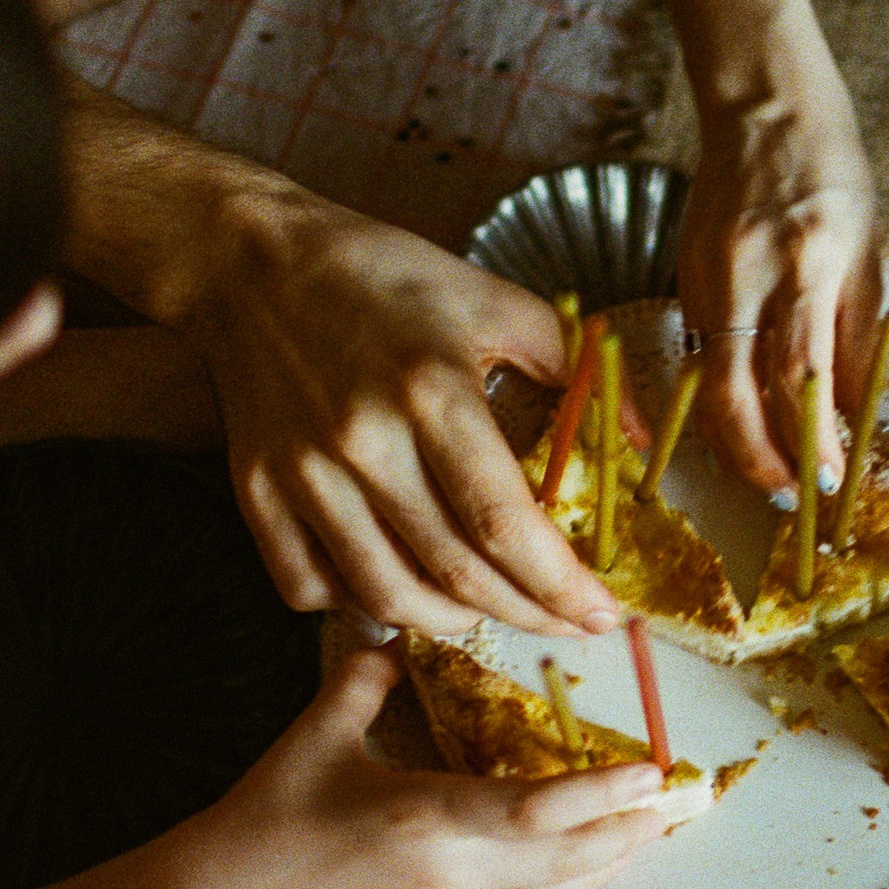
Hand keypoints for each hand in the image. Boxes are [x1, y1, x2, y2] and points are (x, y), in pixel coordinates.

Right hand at [153, 647, 672, 888]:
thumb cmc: (259, 817)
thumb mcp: (315, 733)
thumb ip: (365, 678)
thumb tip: (394, 630)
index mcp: (426, 814)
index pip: (537, 804)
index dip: (602, 791)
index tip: (653, 772)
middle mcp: (446, 879)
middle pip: (559, 856)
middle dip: (623, 830)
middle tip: (676, 806)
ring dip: (598, 876)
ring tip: (643, 847)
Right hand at [190, 188, 624, 634]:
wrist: (250, 262)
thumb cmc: (381, 276)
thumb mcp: (491, 299)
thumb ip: (573, 367)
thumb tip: (638, 438)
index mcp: (431, 391)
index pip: (504, 522)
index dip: (559, 585)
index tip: (601, 613)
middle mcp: (364, 443)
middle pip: (456, 574)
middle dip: (527, 615)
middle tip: (566, 625)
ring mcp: (303, 475)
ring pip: (386, 596)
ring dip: (453, 622)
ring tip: (491, 609)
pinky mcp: (255, 492)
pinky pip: (310, 586)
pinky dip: (361, 604)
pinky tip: (400, 582)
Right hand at [677, 86, 884, 506]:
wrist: (762, 105)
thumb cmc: (830, 170)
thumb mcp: (867, 250)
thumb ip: (859, 334)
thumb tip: (858, 413)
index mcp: (809, 260)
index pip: (804, 373)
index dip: (815, 438)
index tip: (833, 479)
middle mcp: (750, 270)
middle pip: (738, 392)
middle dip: (762, 459)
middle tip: (791, 496)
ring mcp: (705, 273)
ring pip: (706, 381)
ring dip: (733, 441)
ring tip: (766, 475)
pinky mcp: (681, 273)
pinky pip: (696, 352)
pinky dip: (715, 398)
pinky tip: (737, 423)